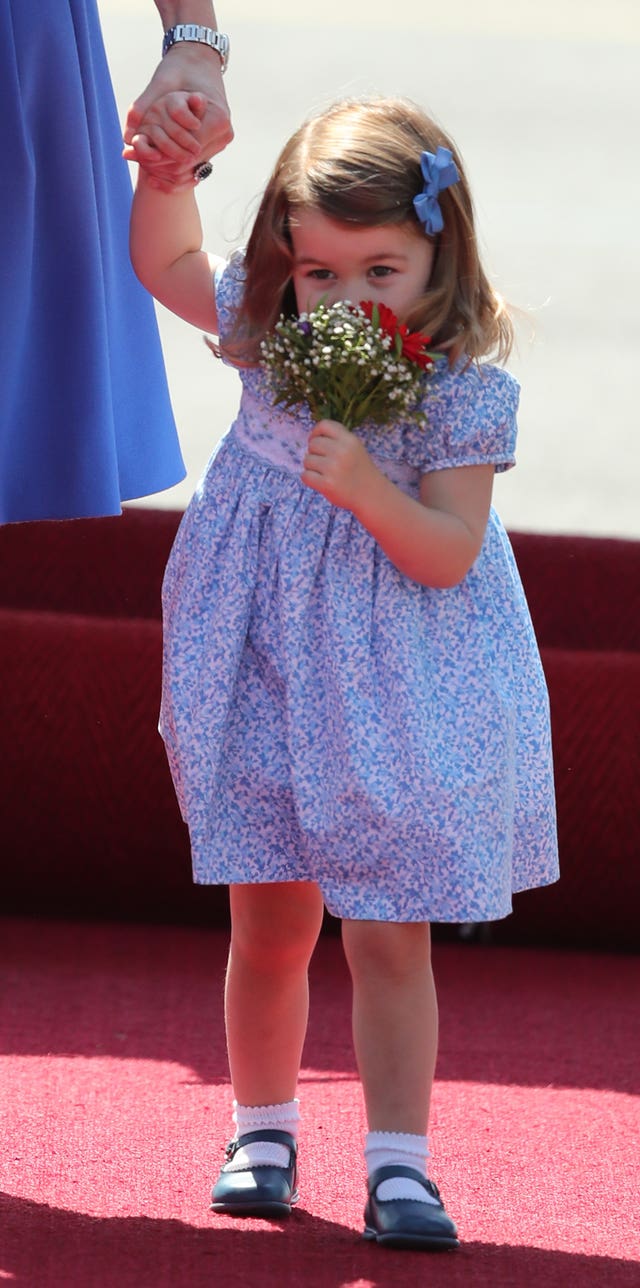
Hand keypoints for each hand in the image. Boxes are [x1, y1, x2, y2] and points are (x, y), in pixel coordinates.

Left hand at [123, 45, 232, 189]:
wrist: (199, 61)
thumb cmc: (180, 69)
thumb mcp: (160, 83)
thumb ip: (143, 106)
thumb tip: (125, 135)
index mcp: (218, 119)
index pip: (189, 151)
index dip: (165, 156)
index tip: (144, 157)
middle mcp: (225, 133)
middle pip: (191, 162)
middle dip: (165, 165)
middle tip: (142, 167)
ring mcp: (223, 140)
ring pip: (194, 168)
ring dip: (170, 170)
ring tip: (147, 169)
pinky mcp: (217, 143)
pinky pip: (198, 163)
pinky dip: (179, 169)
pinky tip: (158, 170)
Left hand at [302, 420, 378, 511]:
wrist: (371, 494)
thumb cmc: (358, 470)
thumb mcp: (354, 447)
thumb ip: (337, 439)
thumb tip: (312, 437)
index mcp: (349, 440)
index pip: (324, 425)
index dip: (316, 433)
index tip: (316, 441)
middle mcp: (342, 451)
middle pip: (313, 443)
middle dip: (314, 453)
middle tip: (324, 462)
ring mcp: (334, 468)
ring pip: (307, 460)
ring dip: (312, 467)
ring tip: (325, 473)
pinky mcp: (327, 484)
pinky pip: (305, 476)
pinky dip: (309, 479)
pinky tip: (320, 481)